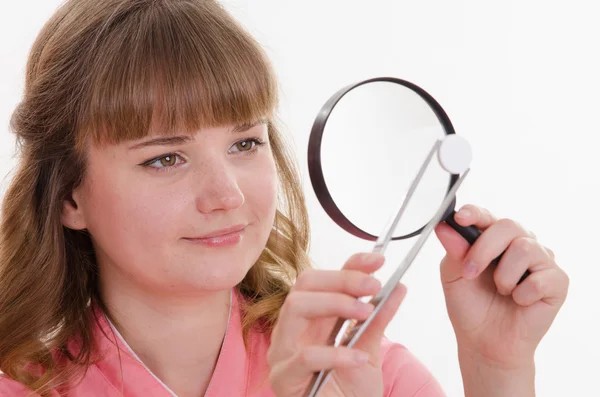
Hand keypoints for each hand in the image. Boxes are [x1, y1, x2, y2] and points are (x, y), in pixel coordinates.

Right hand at [267, 253, 406, 396]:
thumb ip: (378, 320)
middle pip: (304, 284)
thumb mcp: (369, 351)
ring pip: (295, 307)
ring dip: (334, 303)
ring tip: (366, 312)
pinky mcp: (283, 377)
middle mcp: (292, 328)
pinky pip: (305, 356)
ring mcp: (283, 350)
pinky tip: (358, 358)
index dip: (349, 265)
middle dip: (342, 279)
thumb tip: (398, 286)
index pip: (323, 279)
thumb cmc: (348, 391)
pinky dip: (335, 353)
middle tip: (374, 285)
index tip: (379, 259)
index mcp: (311, 318)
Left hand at [434, 204, 568, 368]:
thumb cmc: (471, 306)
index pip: (486, 216)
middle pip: (508, 226)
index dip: (474, 213)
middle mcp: (519, 243)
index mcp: (493, 239)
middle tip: (470, 273)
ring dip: (504, 276)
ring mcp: (541, 261)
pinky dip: (522, 294)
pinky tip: (518, 302)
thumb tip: (444, 226)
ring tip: (501, 291)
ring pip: (525, 248)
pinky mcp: (557, 281)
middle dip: (484, 249)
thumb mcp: (453, 276)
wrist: (485, 342)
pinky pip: (540, 278)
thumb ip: (453, 250)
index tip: (460, 218)